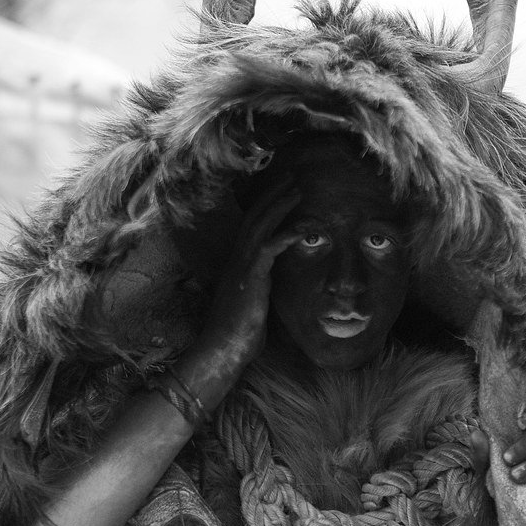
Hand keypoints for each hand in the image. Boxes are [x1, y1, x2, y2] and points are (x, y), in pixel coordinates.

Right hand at [194, 174, 302, 364]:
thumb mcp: (251, 304)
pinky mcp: (251, 277)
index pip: (251, 225)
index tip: (281, 190)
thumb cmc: (238, 333)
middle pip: (255, 216)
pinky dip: (285, 235)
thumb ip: (259, 289)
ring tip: (298, 189)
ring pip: (260, 225)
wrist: (223, 348)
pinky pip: (269, 248)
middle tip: (291, 176)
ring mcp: (242, 265)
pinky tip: (302, 227)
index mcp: (238, 263)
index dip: (265, 205)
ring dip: (280, 205)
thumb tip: (267, 287)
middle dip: (273, 194)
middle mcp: (237, 258)